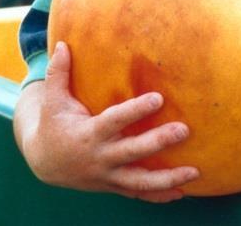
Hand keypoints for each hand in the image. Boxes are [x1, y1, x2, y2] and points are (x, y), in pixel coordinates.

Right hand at [14, 42, 198, 201]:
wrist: (45, 163)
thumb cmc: (55, 123)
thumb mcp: (53, 100)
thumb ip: (59, 73)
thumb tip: (62, 44)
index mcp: (88, 134)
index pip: (115, 121)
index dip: (135, 111)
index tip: (158, 98)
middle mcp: (100, 157)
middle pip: (132, 152)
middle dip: (158, 142)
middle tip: (184, 130)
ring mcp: (108, 175)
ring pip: (140, 181)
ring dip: (168, 179)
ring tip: (195, 172)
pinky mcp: (114, 185)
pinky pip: (139, 194)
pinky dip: (160, 195)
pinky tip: (183, 193)